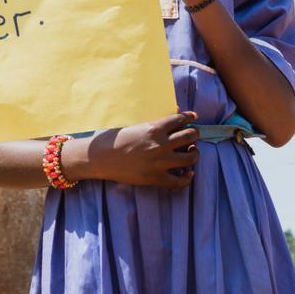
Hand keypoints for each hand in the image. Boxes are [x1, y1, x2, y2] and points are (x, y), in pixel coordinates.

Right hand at [78, 111, 200, 188]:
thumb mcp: (135, 126)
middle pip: (190, 136)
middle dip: (194, 134)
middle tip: (193, 135)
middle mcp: (160, 144)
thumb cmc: (114, 139)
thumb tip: (175, 113)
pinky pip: (181, 180)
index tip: (193, 117)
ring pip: (190, 157)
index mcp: (154, 128)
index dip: (189, 117)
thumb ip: (155, 123)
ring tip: (191, 152)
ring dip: (194, 153)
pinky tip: (187, 172)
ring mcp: (160, 162)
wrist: (100, 158)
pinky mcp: (156, 178)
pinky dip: (188, 176)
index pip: (180, 119)